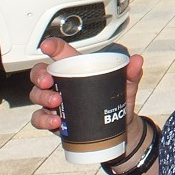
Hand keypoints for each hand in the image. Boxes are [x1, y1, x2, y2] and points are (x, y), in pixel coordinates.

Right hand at [29, 38, 144, 135]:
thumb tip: (137, 60)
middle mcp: (62, 83)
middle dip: (39, 75)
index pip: (61, 54)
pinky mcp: (53, 119)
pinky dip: (43, 120)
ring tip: (56, 103)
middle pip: (40, 73)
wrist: (118, 129)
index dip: (52, 46)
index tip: (47, 45)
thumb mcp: (126, 86)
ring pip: (37, 95)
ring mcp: (55, 101)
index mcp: (78, 69)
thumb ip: (132, 73)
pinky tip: (55, 122)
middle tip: (48, 81)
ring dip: (42, 97)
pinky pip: (39, 118)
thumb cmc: (117, 101)